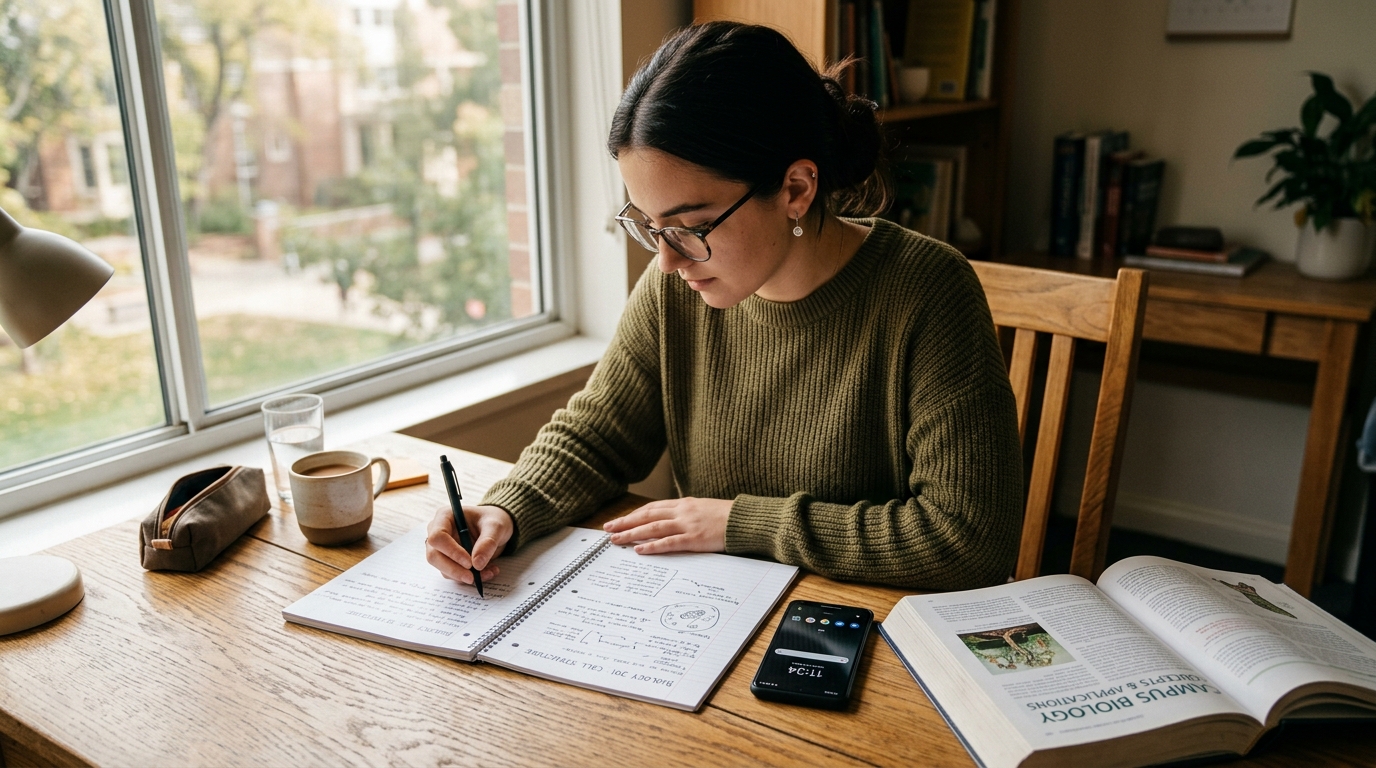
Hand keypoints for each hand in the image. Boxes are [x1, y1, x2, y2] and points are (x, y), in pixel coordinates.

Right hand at [425, 504, 513, 584]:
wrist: (496, 528)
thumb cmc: (493, 520)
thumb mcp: (496, 526)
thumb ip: (488, 542)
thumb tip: (477, 564)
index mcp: (445, 517)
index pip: (437, 537)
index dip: (451, 551)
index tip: (469, 563)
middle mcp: (438, 532)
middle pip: (434, 556)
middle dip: (454, 570)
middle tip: (472, 578)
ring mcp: (441, 549)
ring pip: (443, 569)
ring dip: (464, 576)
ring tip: (489, 572)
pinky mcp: (448, 561)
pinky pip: (454, 575)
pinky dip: (470, 578)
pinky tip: (487, 572)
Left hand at [602, 497, 730, 554]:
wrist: (744, 520)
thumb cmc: (726, 516)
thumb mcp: (703, 509)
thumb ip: (686, 514)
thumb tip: (671, 520)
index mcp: (683, 504)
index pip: (652, 508)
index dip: (634, 514)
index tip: (620, 520)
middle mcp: (682, 512)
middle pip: (647, 515)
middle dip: (626, 522)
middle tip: (608, 528)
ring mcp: (687, 525)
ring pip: (653, 528)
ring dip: (632, 533)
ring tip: (616, 539)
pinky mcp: (694, 539)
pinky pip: (669, 543)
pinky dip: (652, 546)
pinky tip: (639, 550)